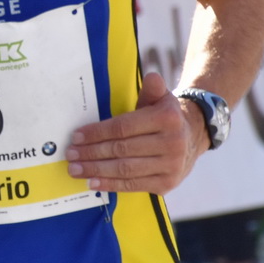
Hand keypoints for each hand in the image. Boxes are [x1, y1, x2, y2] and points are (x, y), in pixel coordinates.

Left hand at [65, 72, 202, 193]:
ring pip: (125, 169)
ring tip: (76, 169)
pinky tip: (93, 182)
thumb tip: (151, 77)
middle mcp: (172, 143)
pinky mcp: (166, 183)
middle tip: (71, 154)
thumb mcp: (162, 98)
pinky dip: (110, 184)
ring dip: (96, 170)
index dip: (97, 133)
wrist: (192, 138)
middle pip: (121, 149)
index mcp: (167, 118)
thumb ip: (153, 88)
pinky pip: (133, 185)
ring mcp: (170, 165)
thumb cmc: (166, 117)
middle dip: (91, 152)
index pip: (123, 127)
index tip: (77, 136)